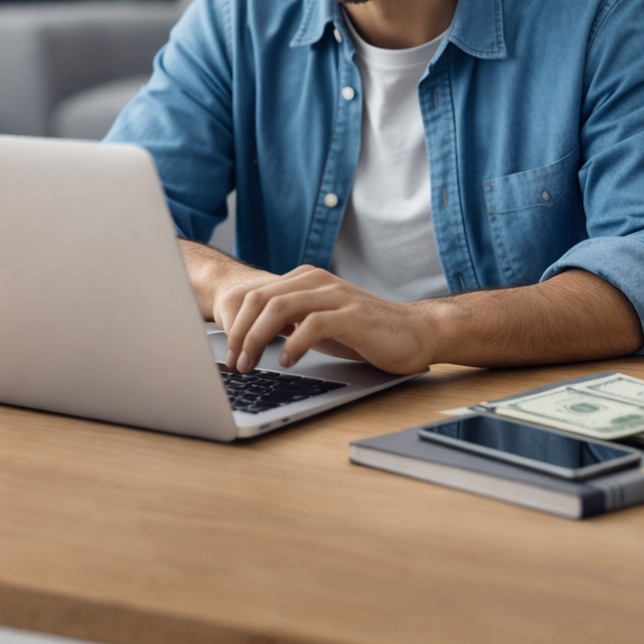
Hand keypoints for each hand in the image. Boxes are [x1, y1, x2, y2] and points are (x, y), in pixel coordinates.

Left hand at [220, 265, 435, 375]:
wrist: (415, 333)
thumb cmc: (365, 332)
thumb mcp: (320, 323)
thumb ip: (291, 320)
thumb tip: (251, 338)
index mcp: (307, 279)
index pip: (257, 296)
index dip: (236, 325)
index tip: (229, 354)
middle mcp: (318, 281)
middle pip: (261, 300)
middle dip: (240, 334)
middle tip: (235, 363)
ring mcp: (336, 296)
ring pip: (280, 308)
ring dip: (258, 339)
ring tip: (252, 364)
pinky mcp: (353, 316)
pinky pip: (312, 325)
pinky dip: (293, 345)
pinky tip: (288, 362)